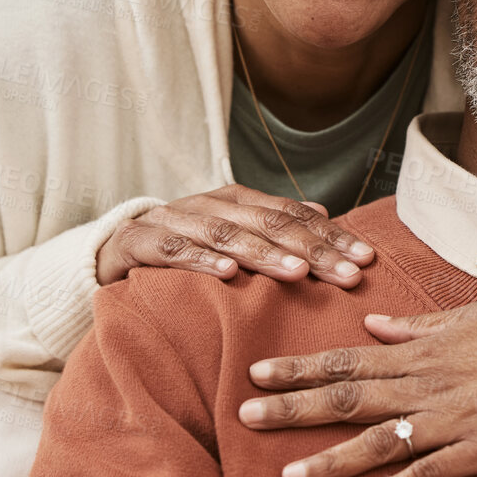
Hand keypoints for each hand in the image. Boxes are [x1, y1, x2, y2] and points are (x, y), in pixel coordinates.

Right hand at [95, 185, 375, 286]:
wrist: (109, 250)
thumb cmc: (183, 248)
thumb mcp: (230, 235)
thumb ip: (273, 224)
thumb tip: (326, 212)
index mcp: (235, 200)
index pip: (292, 215)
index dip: (332, 236)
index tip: (367, 260)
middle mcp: (209, 204)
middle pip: (268, 223)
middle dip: (312, 248)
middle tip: (348, 274)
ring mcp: (173, 220)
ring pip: (226, 234)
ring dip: (265, 254)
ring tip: (298, 273)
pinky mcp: (139, 243)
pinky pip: (174, 251)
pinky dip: (202, 261)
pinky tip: (229, 275)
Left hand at [238, 287, 476, 476]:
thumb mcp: (466, 317)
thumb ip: (416, 328)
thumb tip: (371, 326)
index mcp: (421, 352)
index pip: (346, 359)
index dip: (299, 369)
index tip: (256, 374)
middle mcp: (427, 384)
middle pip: (349, 397)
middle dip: (294, 409)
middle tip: (245, 418)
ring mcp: (452, 419)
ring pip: (380, 440)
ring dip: (333, 458)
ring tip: (289, 474)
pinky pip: (430, 471)